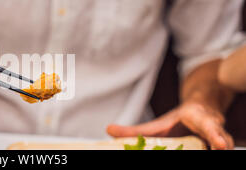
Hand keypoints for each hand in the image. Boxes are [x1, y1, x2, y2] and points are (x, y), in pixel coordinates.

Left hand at [106, 101, 233, 149]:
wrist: (202, 109)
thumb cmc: (179, 120)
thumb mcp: (157, 124)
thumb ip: (135, 130)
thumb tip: (108, 130)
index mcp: (197, 118)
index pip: (206, 125)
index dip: (213, 134)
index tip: (219, 145)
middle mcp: (212, 127)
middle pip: (220, 138)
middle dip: (220, 142)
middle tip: (221, 148)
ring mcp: (219, 137)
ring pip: (224, 143)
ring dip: (220, 145)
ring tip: (220, 150)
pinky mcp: (219, 143)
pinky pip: (219, 148)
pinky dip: (217, 149)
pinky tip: (214, 151)